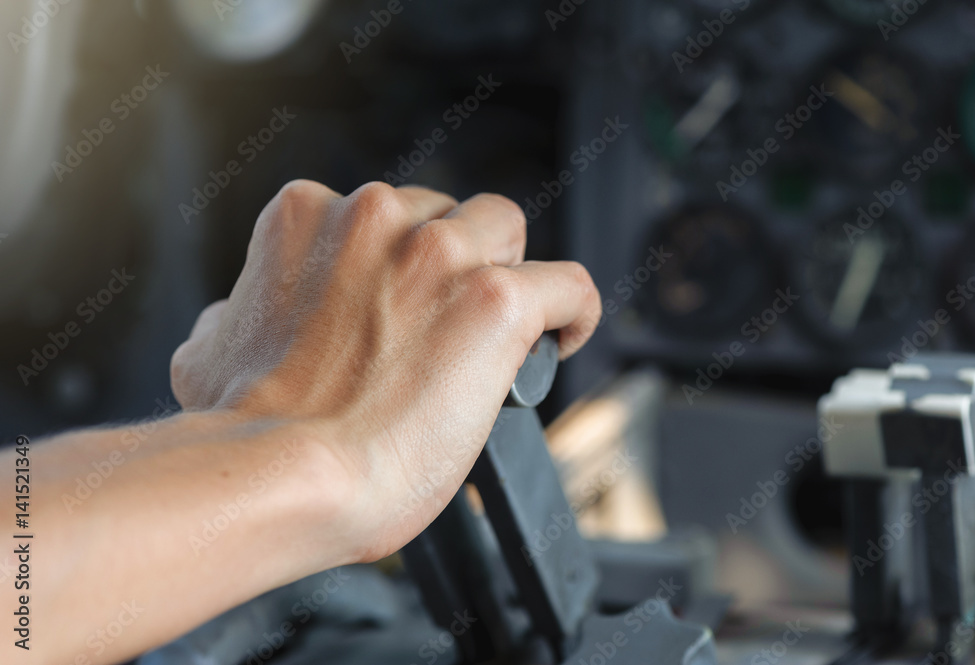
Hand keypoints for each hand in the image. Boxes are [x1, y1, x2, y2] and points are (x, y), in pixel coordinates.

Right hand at [170, 180, 601, 561]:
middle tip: (444, 327)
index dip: (400, 263)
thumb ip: (239, 315)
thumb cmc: (246, 432)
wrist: (279, 478)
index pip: (380, 214)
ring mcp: (438, 253)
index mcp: (307, 218)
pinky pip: (566, 285)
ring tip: (496, 337)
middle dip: (451, 262)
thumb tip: (238, 320)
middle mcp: (375, 218)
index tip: (405, 306)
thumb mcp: (209, 350)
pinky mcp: (495, 300)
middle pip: (446, 214)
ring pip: (505, 231)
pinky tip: (563, 339)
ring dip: (504, 275)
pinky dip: (571, 312)